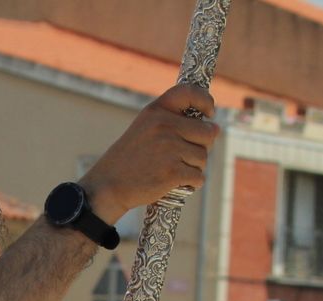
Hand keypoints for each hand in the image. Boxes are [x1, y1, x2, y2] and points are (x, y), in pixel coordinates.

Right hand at [80, 85, 217, 220]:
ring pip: (203, 158)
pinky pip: (198, 177)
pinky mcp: (172, 172)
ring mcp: (169, 149)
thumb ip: (173, 123)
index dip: (205, 101)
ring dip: (194, 167)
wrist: (107, 186)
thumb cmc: (128, 159)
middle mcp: (164, 126)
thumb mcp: (144, 129)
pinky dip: (192, 183)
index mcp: (156, 111)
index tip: (209, 114)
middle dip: (202, 146)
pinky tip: (177, 183)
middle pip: (207, 133)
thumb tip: (214, 128)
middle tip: (184, 156)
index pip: (189, 93)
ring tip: (173, 171)